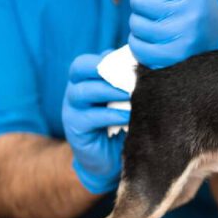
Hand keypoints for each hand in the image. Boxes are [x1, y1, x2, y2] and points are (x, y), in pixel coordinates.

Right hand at [62, 53, 129, 193]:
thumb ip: (127, 83)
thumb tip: (147, 64)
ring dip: (110, 90)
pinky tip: (129, 116)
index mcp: (85, 81)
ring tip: (133, 94)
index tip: (132, 64)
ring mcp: (71, 110)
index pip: (87, 61)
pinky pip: (91, 117)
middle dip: (106, 69)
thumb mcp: (123, 101)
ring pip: (83, 92)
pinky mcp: (75, 129)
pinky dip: (112, 115)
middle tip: (132, 75)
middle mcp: (74, 91)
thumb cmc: (121, 123)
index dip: (107, 59)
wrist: (109, 159)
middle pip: (79, 69)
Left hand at [129, 0, 217, 68]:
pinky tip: (154, 40)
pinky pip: (137, 46)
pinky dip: (140, 43)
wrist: (216, 44)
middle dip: (142, 2)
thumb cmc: (196, 9)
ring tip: (158, 25)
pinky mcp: (172, 59)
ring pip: (136, 24)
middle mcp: (190, 15)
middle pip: (138, 0)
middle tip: (157, 8)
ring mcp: (181, 39)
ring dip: (141, 23)